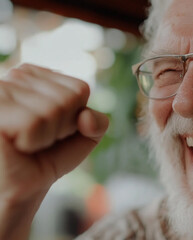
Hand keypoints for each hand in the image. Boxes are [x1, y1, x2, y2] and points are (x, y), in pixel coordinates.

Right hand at [0, 64, 108, 238]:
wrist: (20, 187)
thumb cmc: (47, 157)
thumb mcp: (84, 138)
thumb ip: (98, 123)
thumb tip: (87, 116)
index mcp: (40, 75)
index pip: (80, 89)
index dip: (75, 118)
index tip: (54, 129)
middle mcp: (18, 74)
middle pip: (68, 99)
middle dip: (61, 128)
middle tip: (40, 139)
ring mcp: (2, 89)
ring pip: (52, 110)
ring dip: (45, 137)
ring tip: (27, 142)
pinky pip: (33, 123)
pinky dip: (32, 142)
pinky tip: (16, 144)